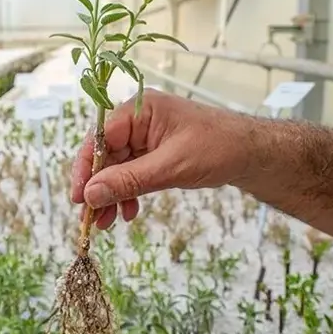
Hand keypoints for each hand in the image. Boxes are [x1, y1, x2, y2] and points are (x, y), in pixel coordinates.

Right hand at [70, 89, 251, 228]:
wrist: (253, 154)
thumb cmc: (218, 148)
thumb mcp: (170, 167)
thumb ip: (129, 180)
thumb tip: (91, 194)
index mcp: (141, 110)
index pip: (100, 137)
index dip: (86, 167)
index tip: (79, 196)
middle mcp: (140, 121)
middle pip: (105, 154)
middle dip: (98, 187)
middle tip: (90, 218)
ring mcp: (147, 137)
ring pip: (117, 168)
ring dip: (111, 195)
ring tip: (107, 223)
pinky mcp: (155, 153)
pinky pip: (132, 173)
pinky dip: (128, 193)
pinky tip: (128, 212)